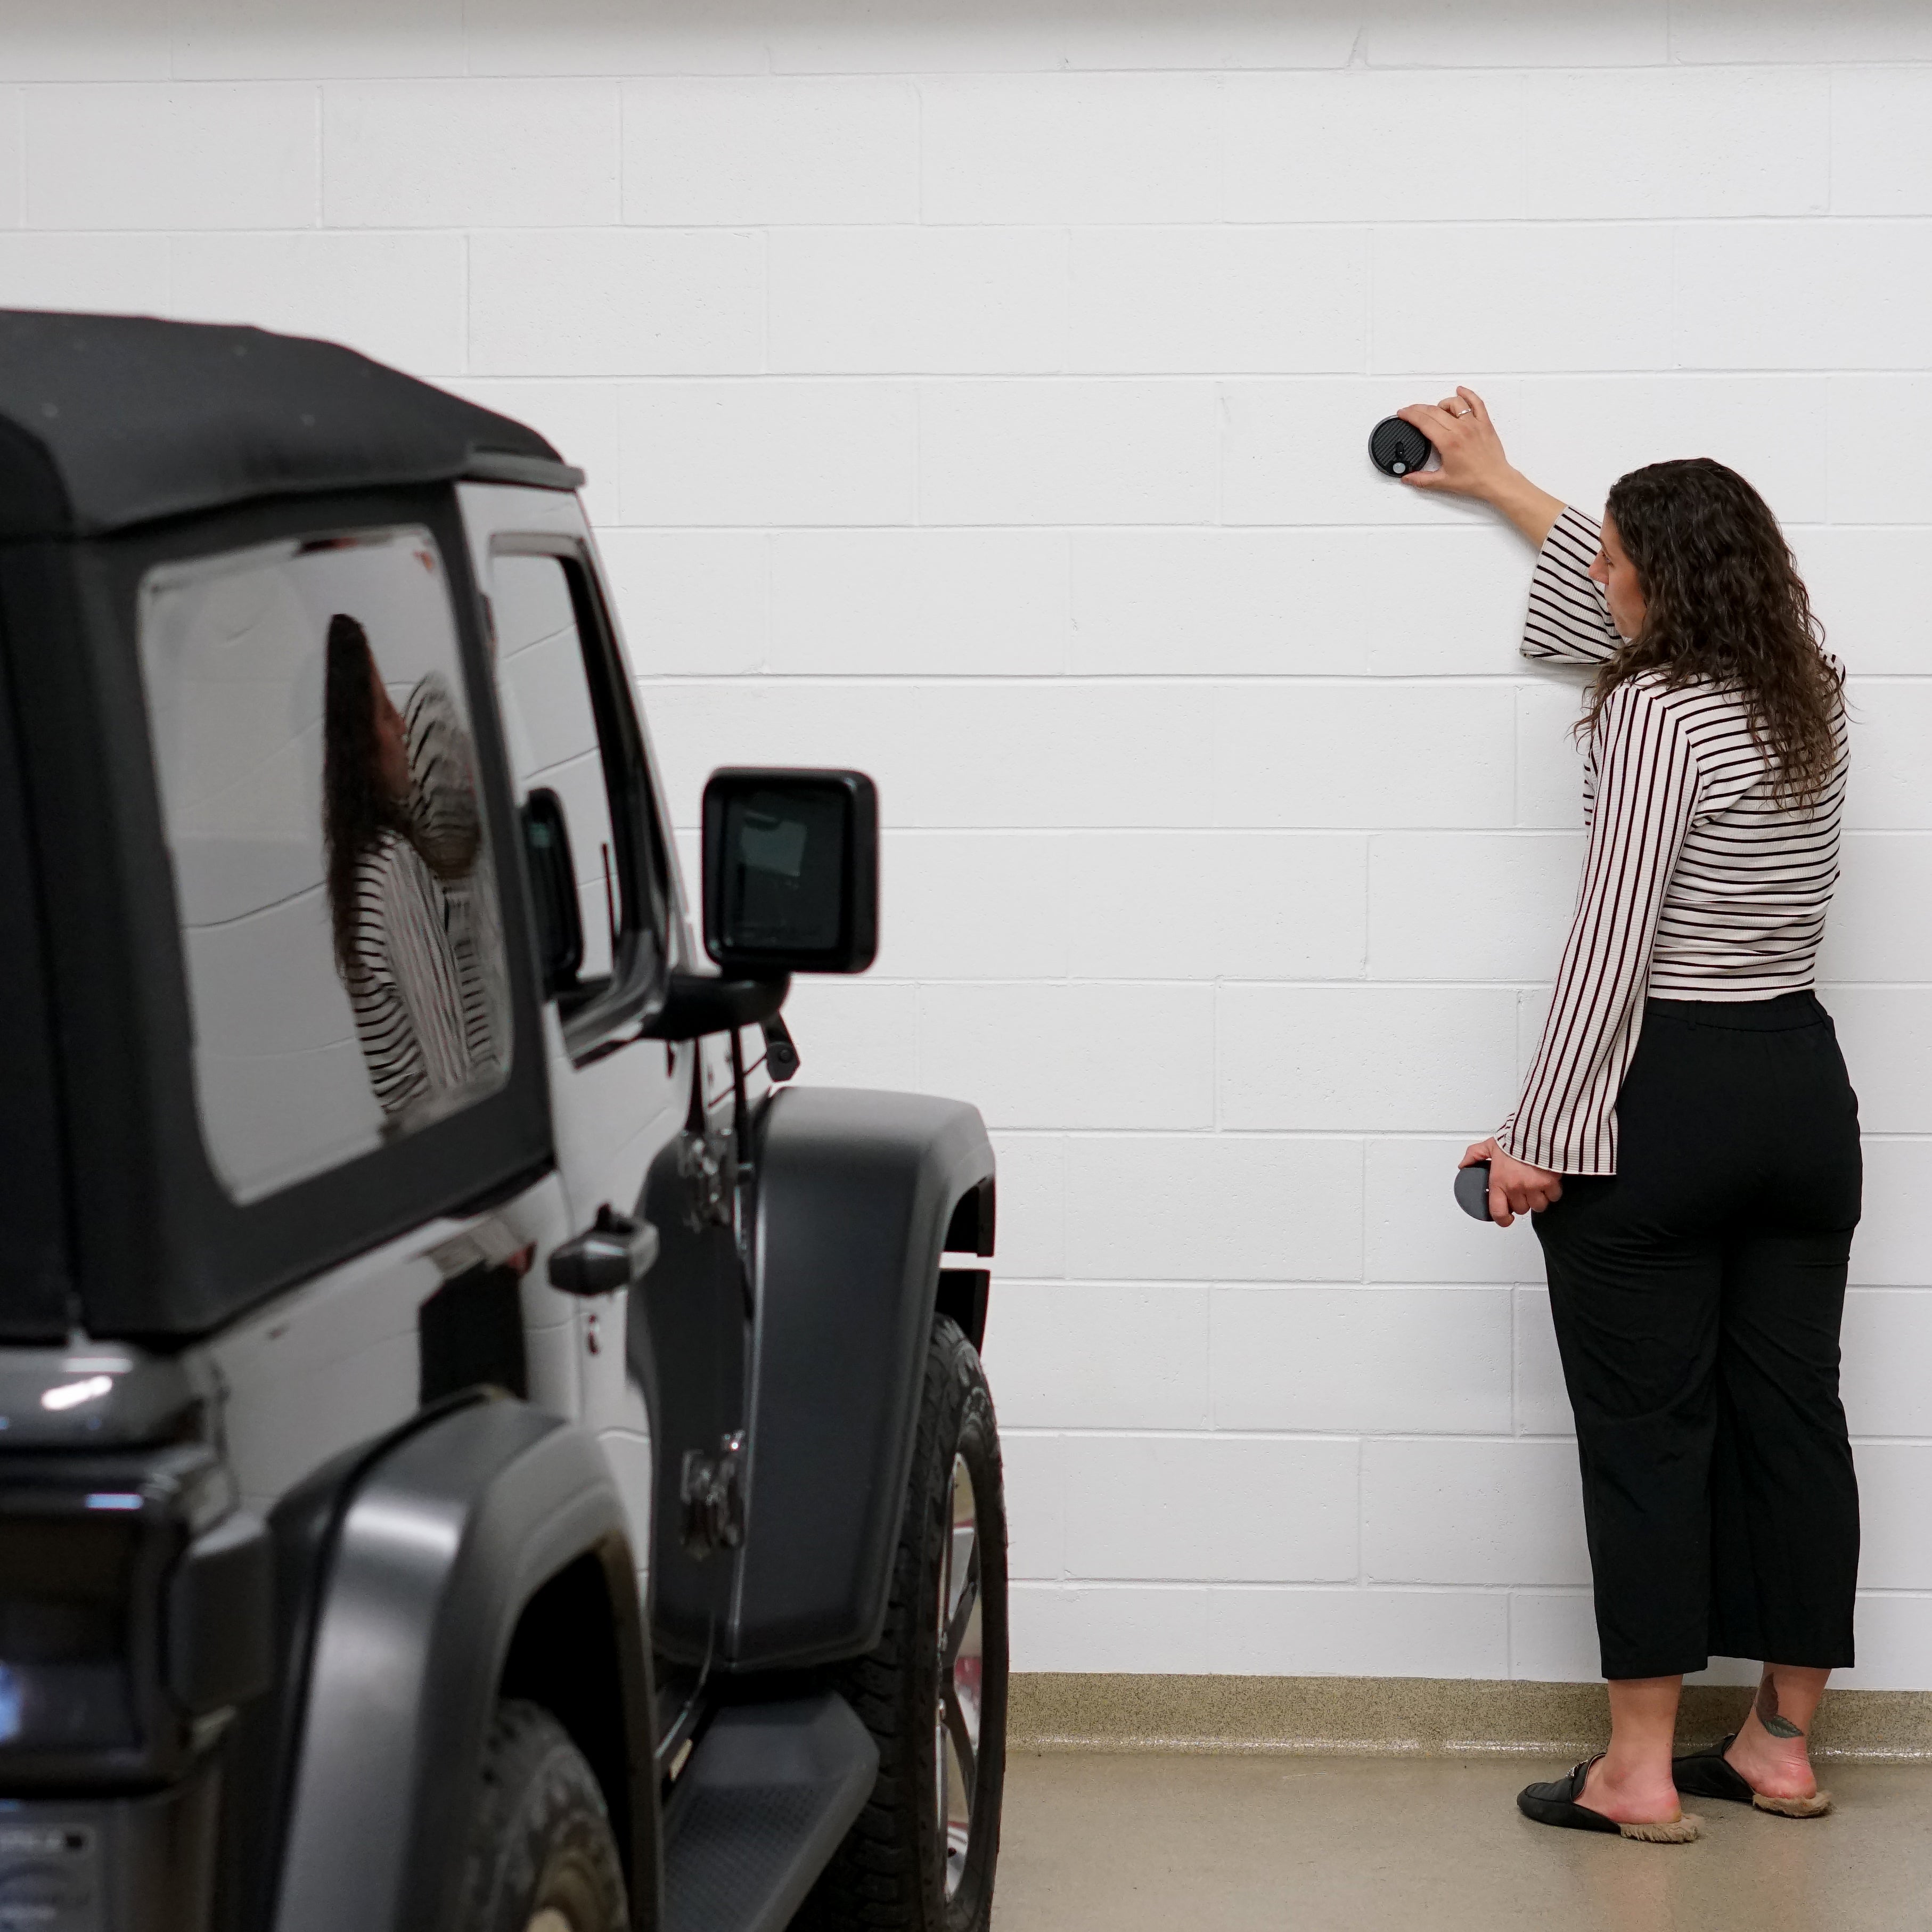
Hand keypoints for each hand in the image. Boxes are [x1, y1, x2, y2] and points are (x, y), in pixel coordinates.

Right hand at [1395, 388, 1563, 545]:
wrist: (1495, 480)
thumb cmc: (1474, 480)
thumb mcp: (1442, 481)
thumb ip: (1421, 479)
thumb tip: (1407, 478)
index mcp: (1448, 442)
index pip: (1424, 421)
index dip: (1410, 415)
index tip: (1403, 413)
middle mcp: (1461, 429)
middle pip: (1435, 410)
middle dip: (1419, 408)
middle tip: (1411, 410)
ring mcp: (1474, 424)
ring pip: (1454, 403)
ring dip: (1441, 404)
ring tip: (1436, 410)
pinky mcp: (1484, 423)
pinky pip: (1476, 402)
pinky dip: (1468, 394)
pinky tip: (1460, 391)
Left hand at [1459, 1137, 1562, 1228]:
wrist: (1537, 1131)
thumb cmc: (1515, 1138)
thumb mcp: (1490, 1145)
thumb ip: (1475, 1155)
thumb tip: (1463, 1165)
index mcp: (1499, 1181)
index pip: (1498, 1211)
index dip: (1503, 1219)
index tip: (1506, 1219)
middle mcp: (1515, 1188)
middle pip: (1521, 1209)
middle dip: (1522, 1202)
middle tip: (1523, 1190)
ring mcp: (1534, 1187)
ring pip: (1539, 1206)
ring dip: (1538, 1199)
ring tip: (1536, 1186)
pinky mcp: (1550, 1184)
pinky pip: (1553, 1197)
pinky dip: (1553, 1192)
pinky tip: (1549, 1181)